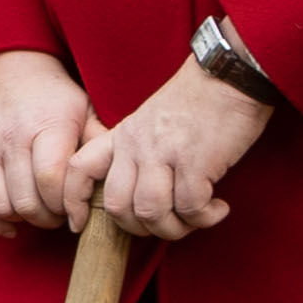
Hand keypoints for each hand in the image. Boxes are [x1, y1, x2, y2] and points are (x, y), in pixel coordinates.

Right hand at [0, 49, 95, 236]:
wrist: (7, 67)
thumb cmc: (53, 96)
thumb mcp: (84, 108)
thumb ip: (100, 141)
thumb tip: (118, 174)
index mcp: (46, 126)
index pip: (51, 179)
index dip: (66, 205)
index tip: (78, 210)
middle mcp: (11, 139)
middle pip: (26, 200)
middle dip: (48, 218)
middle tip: (60, 214)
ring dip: (22, 220)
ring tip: (38, 212)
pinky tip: (8, 225)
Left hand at [73, 62, 274, 242]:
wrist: (230, 73)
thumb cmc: (198, 101)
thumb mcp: (152, 121)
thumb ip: (138, 152)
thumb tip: (138, 200)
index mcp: (122, 135)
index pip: (79, 169)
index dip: (72, 201)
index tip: (79, 225)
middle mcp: (136, 146)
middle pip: (116, 207)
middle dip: (139, 229)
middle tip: (168, 223)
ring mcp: (163, 153)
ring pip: (150, 213)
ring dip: (174, 228)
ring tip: (196, 218)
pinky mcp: (195, 162)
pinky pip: (190, 209)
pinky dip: (205, 218)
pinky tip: (218, 208)